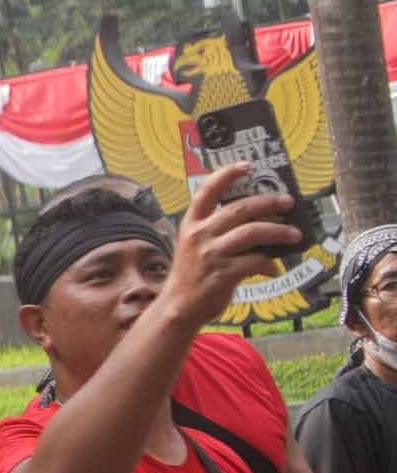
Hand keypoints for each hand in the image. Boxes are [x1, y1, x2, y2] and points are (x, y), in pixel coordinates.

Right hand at [162, 163, 306, 326]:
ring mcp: (211, 255)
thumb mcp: (196, 246)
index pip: (207, 191)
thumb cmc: (193, 274)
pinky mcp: (223, 274)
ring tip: (294, 233)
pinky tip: (274, 267)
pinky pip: (255, 261)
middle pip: (240, 209)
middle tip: (288, 201)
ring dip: (279, 231)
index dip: (227, 175)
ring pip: (253, 232)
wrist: (179, 307)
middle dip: (269, 202)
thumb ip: (221, 233)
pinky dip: (269, 263)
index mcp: (192, 224)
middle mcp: (200, 235)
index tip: (247, 166)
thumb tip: (262, 224)